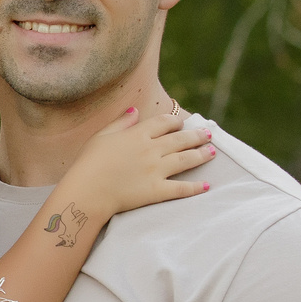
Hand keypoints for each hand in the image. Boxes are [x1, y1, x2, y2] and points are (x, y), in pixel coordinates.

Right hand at [53, 104, 212, 222]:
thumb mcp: (102, 136)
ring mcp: (156, 170)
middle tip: (208, 134)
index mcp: (137, 134)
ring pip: (186, 159)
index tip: (181, 123)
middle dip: (196, 135)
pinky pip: (181, 188)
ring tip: (212, 152)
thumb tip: (135, 111)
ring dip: (202, 155)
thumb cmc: (89, 162)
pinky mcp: (157, 190)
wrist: (87, 190)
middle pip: (180, 139)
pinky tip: (206, 186)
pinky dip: (195, 187)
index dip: (175, 121)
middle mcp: (151, 150)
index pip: (163, 122)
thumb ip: (121, 122)